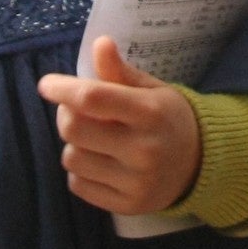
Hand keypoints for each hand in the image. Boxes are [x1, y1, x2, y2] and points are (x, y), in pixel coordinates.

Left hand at [36, 37, 201, 216]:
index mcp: (150, 113)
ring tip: (93, 137)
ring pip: (71, 158)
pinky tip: (100, 160)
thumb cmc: (168, 118)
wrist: (199, 164)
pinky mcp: (126, 205)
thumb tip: (100, 43)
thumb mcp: (152, 90)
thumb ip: (121, 71)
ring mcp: (134, 182)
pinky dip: (80, 170)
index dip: (63, 89)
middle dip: (65, 114)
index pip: (93, 98)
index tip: (47, 84)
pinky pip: (78, 185)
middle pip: (74, 129)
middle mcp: (143, 149)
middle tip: (75, 109)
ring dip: (74, 143)